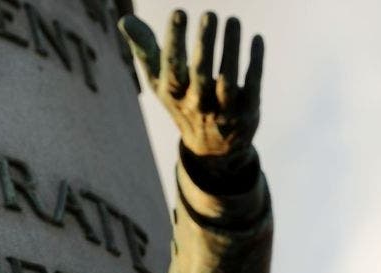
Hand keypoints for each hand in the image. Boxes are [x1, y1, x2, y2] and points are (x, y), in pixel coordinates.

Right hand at [119, 11, 263, 159]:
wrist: (212, 150)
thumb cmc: (183, 103)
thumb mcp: (161, 83)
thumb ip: (145, 51)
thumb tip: (125, 21)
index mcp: (174, 95)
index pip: (172, 68)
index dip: (175, 41)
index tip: (179, 12)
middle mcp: (197, 104)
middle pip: (201, 74)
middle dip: (205, 44)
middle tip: (209, 14)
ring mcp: (223, 111)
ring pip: (228, 79)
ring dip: (231, 48)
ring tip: (232, 20)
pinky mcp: (247, 112)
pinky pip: (252, 86)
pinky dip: (255, 62)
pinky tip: (256, 38)